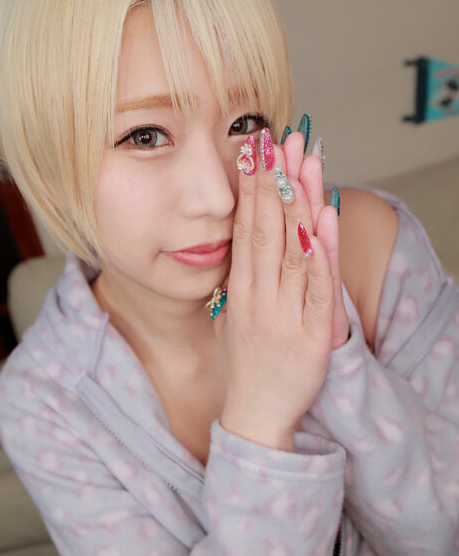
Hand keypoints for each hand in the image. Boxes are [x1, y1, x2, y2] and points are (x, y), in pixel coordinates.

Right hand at [213, 128, 337, 447]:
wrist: (255, 417)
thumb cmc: (248, 365)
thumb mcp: (235, 316)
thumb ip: (244, 278)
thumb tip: (249, 237)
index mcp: (240, 292)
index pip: (245, 229)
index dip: (251, 187)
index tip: (254, 150)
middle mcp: (258, 299)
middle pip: (266, 230)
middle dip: (271, 181)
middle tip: (275, 138)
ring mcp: (284, 317)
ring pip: (291, 252)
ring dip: (297, 203)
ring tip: (300, 161)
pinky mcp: (311, 339)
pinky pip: (317, 291)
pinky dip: (319, 255)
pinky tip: (320, 221)